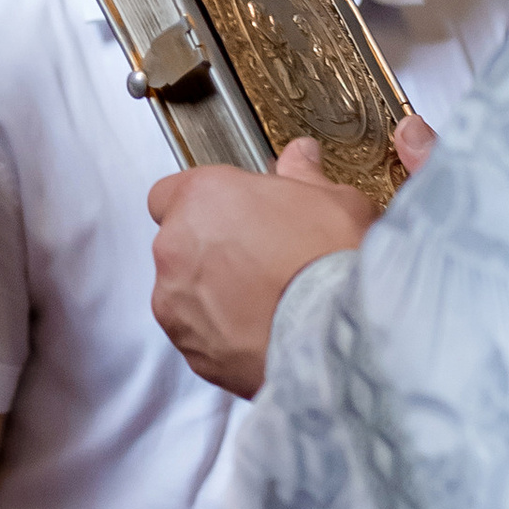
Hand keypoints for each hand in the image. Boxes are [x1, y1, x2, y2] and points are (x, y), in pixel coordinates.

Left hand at [146, 114, 435, 400]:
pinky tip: (264, 332)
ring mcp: (176, 304)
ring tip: (266, 303)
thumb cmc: (333, 262)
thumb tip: (300, 157)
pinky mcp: (191, 351)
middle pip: (178, 245)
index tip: (231, 214)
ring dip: (212, 296)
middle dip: (210, 252)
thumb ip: (303, 175)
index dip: (202, 205)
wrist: (338, 337)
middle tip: (260, 260)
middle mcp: (175, 248)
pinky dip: (221, 336)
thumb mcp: (333, 200)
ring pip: (184, 295)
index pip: (170, 193)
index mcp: (201, 198)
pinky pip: (199, 337)